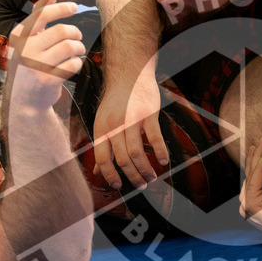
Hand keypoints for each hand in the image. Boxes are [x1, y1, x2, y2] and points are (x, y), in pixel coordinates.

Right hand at [7, 0, 84, 112]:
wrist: (23, 100)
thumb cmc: (29, 63)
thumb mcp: (28, 39)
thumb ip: (38, 15)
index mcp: (18, 36)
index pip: (42, 14)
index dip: (62, 8)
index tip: (75, 7)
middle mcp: (24, 49)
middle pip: (62, 31)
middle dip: (75, 33)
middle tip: (77, 38)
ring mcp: (35, 65)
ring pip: (70, 47)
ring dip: (79, 48)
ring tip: (77, 51)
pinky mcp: (47, 80)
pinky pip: (73, 64)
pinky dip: (77, 63)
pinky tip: (73, 65)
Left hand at [93, 70, 167, 189]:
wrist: (129, 73)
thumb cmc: (116, 101)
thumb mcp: (103, 122)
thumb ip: (103, 147)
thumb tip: (97, 171)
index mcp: (101, 129)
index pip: (102, 158)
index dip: (109, 175)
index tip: (118, 186)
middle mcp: (115, 125)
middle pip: (122, 160)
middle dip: (133, 177)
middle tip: (141, 185)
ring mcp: (132, 120)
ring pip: (137, 153)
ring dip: (145, 170)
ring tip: (151, 178)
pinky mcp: (149, 114)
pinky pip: (155, 137)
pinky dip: (160, 152)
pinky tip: (164, 161)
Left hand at [239, 137, 261, 238]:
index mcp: (252, 204)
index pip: (256, 174)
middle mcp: (245, 206)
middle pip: (250, 175)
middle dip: (258, 156)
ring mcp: (247, 207)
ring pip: (250, 179)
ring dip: (254, 163)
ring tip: (256, 146)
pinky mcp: (252, 207)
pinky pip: (252, 185)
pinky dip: (255, 173)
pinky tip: (256, 162)